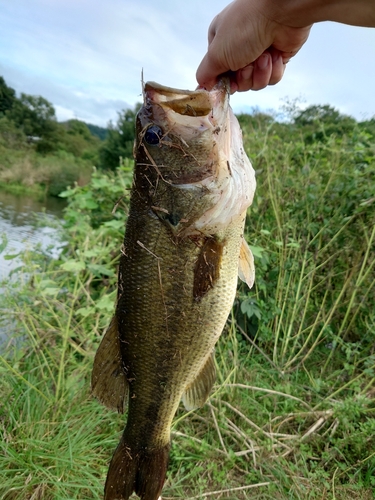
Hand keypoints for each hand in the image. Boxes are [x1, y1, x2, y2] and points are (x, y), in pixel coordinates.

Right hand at [196, 0, 311, 91]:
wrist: (280, 13)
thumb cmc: (245, 27)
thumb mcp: (216, 54)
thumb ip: (205, 74)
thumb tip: (203, 87)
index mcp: (220, 43)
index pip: (217, 74)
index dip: (224, 81)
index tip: (229, 81)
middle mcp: (238, 48)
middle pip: (238, 82)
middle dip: (244, 77)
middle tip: (247, 63)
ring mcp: (258, 53)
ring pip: (255, 82)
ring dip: (259, 73)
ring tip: (263, 55)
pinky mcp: (277, 58)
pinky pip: (272, 78)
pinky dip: (273, 70)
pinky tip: (275, 55)